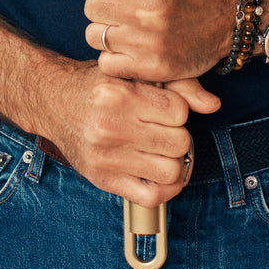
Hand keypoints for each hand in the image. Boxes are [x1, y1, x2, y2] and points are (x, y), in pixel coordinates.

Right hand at [47, 61, 218, 207]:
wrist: (54, 101)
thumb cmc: (97, 84)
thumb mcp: (131, 72)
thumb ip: (176, 84)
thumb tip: (214, 105)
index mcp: (121, 95)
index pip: (179, 112)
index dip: (179, 110)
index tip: (166, 108)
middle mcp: (112, 127)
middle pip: (179, 143)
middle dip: (178, 135)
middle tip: (164, 129)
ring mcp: (107, 157)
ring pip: (170, 171)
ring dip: (174, 162)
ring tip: (163, 150)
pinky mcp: (104, 180)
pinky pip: (151, 197)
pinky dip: (166, 189)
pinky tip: (161, 175)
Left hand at [66, 0, 236, 81]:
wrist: (231, 17)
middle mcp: (146, 10)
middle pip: (91, 7)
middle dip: (104, 5)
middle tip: (124, 6)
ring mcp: (148, 42)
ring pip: (94, 35)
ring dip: (107, 30)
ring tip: (128, 26)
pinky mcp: (153, 68)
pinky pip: (107, 63)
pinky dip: (114, 56)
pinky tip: (131, 47)